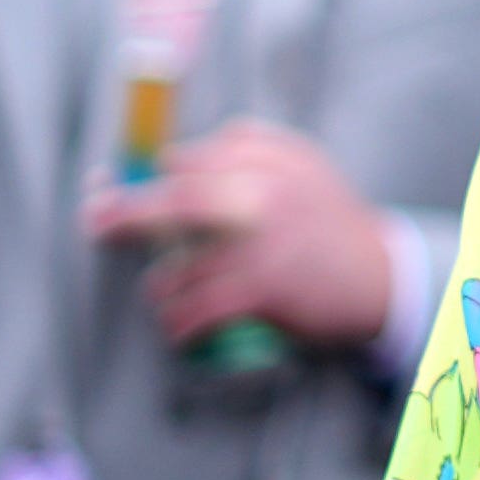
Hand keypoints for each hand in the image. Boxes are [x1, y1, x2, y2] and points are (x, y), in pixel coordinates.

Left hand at [86, 117, 399, 347]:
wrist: (383, 280)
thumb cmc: (330, 225)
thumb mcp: (302, 168)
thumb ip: (246, 152)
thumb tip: (170, 158)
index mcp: (270, 160)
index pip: (187, 161)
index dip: (144, 178)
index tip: (112, 190)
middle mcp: (263, 196)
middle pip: (173, 203)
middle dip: (124, 215)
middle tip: (96, 225)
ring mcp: (260, 245)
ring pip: (179, 267)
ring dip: (163, 289)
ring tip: (170, 298)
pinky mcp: (261, 290)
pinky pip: (195, 309)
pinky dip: (179, 324)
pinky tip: (182, 328)